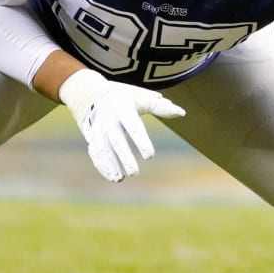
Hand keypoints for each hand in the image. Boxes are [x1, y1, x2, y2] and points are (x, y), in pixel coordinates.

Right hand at [58, 69, 185, 181]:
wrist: (92, 93)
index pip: (133, 126)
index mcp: (123, 108)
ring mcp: (98, 129)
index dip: (141, 141)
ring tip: (120, 179)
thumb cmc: (125, 98)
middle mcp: (108, 119)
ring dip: (110, 164)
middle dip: (124, 157)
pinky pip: (95, 153)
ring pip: (102, 148)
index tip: (150, 156)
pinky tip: (113, 177)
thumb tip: (182, 113)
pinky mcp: (91, 137)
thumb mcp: (141, 97)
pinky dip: (102, 165)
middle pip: (115, 140)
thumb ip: (160, 107)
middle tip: (134, 173)